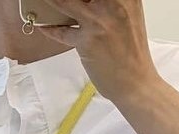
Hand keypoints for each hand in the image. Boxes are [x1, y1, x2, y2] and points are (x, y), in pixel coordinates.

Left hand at [42, 0, 158, 102]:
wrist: (135, 82)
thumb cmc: (131, 52)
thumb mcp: (129, 16)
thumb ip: (111, 3)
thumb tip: (88, 1)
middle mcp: (114, 3)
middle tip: (55, 1)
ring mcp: (99, 21)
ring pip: (66, 3)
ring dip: (52, 2)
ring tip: (44, 2)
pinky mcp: (87, 40)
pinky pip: (62, 32)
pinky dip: (51, 29)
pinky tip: (44, 26)